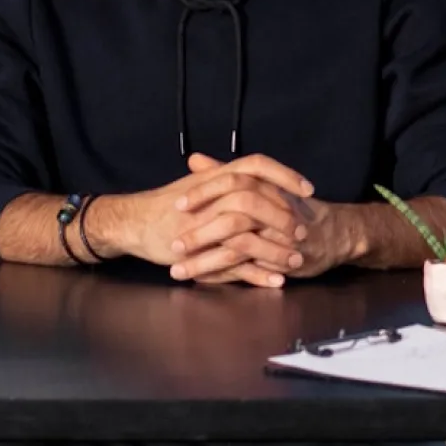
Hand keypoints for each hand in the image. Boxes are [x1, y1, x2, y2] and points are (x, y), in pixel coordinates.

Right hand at [89, 154, 312, 285]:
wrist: (136, 222)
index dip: (285, 175)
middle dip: (284, 217)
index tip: (309, 189)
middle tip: (304, 230)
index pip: (258, 165)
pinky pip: (234, 264)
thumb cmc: (171, 202)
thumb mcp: (202, 183)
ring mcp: (206, 227)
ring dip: (275, 250)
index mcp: (218, 176)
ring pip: (247, 236)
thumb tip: (264, 175)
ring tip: (297, 260)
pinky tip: (276, 280)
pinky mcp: (199, 254)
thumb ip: (231, 176)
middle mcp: (213, 198)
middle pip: (256, 201)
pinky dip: (257, 274)